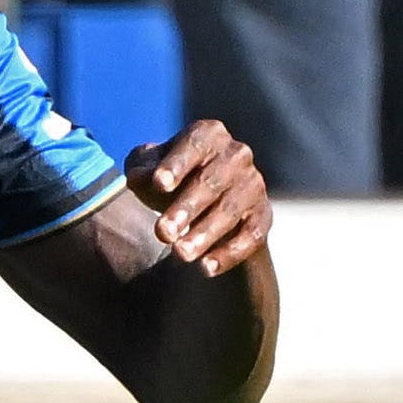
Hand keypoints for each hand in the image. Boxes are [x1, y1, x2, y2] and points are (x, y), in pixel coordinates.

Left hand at [124, 119, 270, 278]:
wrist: (204, 205)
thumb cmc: (170, 180)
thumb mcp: (148, 169)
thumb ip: (141, 168)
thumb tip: (140, 178)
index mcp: (209, 134)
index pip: (194, 145)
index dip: (176, 164)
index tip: (159, 183)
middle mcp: (237, 155)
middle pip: (211, 181)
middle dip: (185, 208)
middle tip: (162, 232)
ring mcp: (253, 185)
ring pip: (230, 211)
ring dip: (205, 234)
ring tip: (179, 254)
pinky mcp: (263, 215)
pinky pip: (251, 235)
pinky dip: (229, 253)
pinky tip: (206, 269)